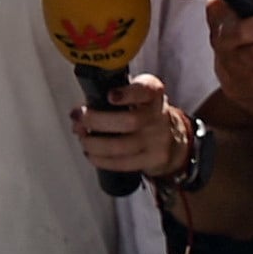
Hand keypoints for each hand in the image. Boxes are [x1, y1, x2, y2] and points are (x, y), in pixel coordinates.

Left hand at [73, 70, 193, 179]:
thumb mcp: (138, 96)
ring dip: (94, 143)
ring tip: (82, 137)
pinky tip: (91, 154)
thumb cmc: (145, 113)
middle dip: (97, 120)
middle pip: (129, 121)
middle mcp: (158, 116)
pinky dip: (101, 160)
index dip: (128, 94)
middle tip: (79, 118)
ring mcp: (158, 140)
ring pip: (121, 146)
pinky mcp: (153, 159)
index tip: (110, 95)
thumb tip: (80, 111)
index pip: (146, 90)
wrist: (173, 138)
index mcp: (153, 94)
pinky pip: (122, 163)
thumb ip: (114, 95)